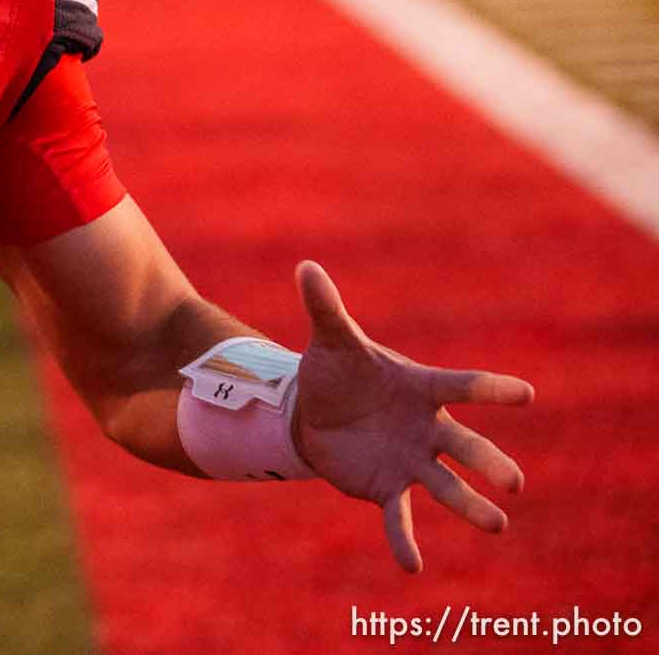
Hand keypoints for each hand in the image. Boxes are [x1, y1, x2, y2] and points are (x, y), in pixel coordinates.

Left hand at [293, 261, 532, 572]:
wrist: (313, 410)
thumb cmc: (337, 371)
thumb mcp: (331, 340)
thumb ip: (325, 306)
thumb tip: (305, 265)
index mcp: (420, 387)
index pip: (460, 385)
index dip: (491, 388)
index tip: (525, 393)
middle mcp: (426, 428)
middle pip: (465, 445)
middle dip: (489, 461)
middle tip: (513, 480)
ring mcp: (410, 460)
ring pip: (446, 486)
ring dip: (471, 505)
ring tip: (497, 524)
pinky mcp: (386, 486)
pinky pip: (399, 517)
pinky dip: (404, 540)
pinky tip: (412, 566)